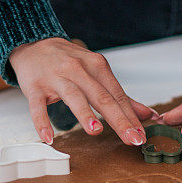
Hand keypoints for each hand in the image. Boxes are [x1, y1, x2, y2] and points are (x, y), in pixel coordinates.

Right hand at [9, 37, 155, 144]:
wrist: (34, 43)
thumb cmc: (70, 63)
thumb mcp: (98, 73)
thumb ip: (121, 97)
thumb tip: (147, 114)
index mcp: (98, 67)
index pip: (118, 96)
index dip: (131, 117)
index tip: (141, 136)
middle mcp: (78, 70)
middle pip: (102, 97)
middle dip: (118, 119)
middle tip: (131, 139)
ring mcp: (56, 77)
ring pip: (73, 96)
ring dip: (84, 114)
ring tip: (95, 131)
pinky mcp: (34, 86)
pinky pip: (38, 105)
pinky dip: (42, 122)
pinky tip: (48, 138)